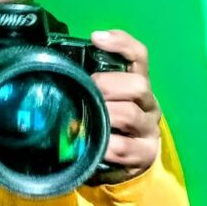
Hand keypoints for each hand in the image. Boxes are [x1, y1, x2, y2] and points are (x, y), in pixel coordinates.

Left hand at [88, 29, 161, 184]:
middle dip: (108, 85)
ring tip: (87, 121)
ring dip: (105, 115)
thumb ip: (88, 86)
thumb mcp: (99, 102)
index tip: (96, 38)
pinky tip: (93, 145)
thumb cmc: (106, 127)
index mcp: (138, 85)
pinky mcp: (145, 154)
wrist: (122, 167)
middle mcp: (149, 104)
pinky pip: (123, 146)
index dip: (121, 43)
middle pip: (138, 84)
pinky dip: (105, 145)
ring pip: (130, 114)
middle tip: (87, 91)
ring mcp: (149, 130)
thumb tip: (57, 69)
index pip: (138, 56)